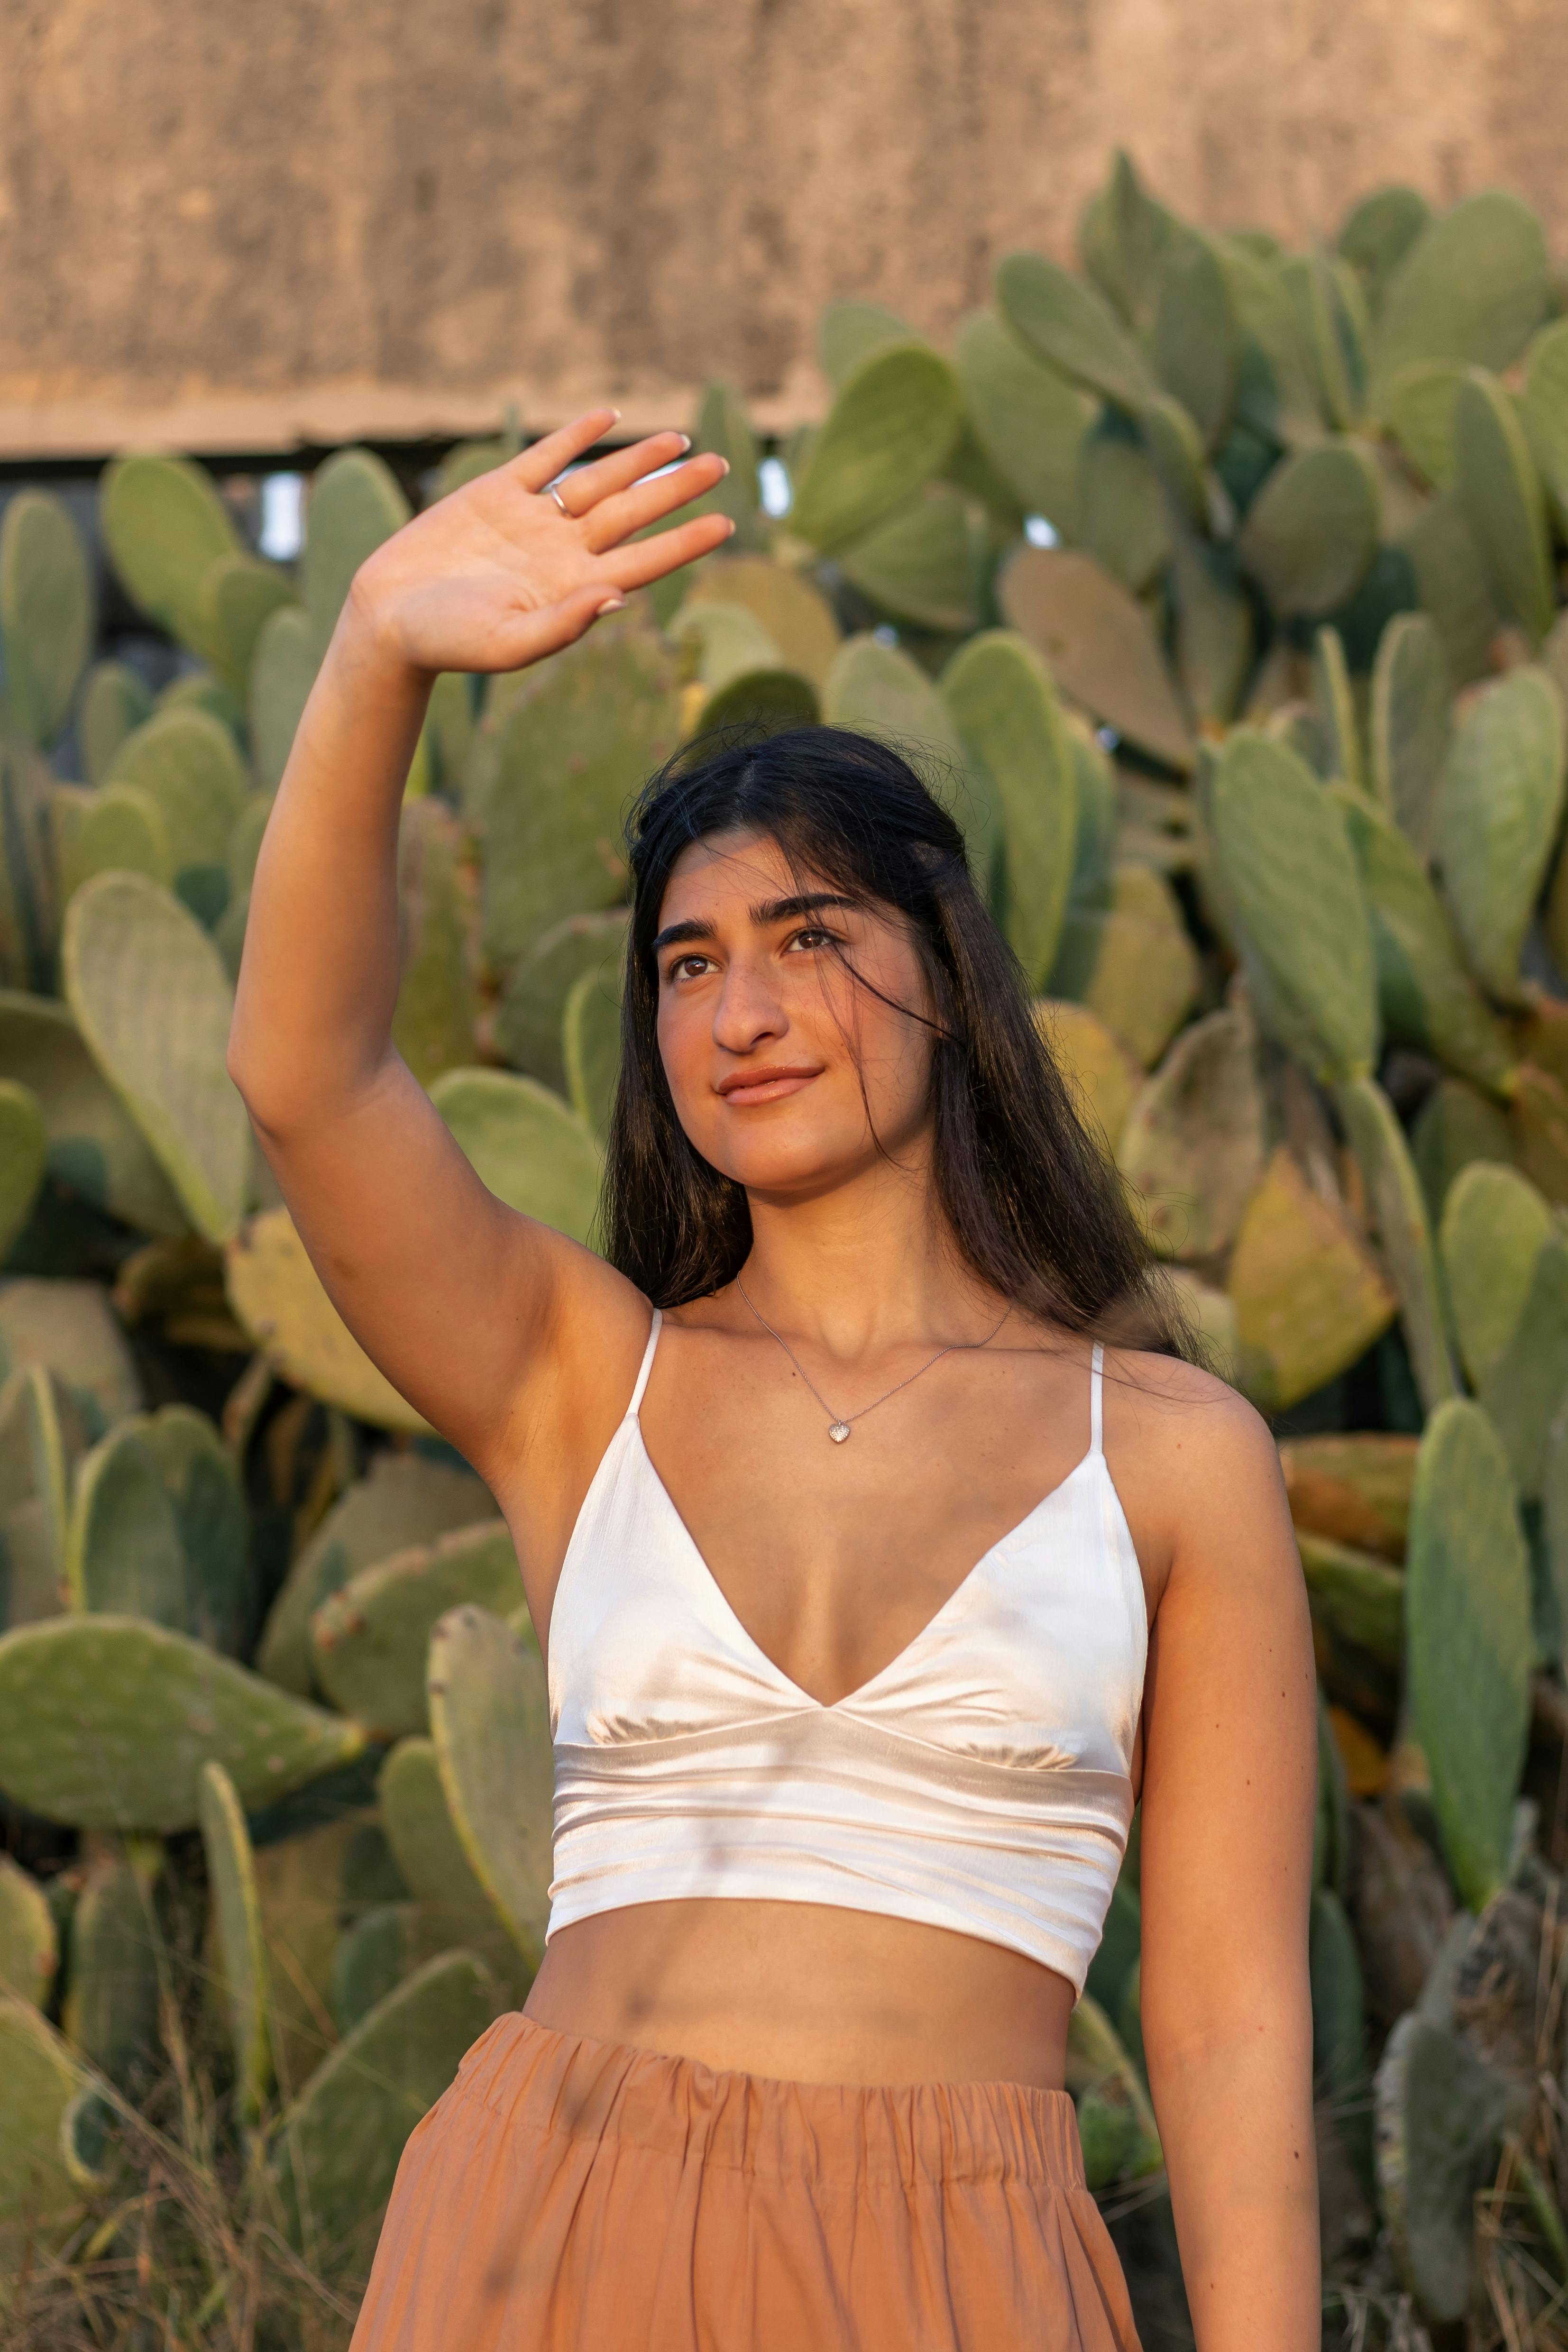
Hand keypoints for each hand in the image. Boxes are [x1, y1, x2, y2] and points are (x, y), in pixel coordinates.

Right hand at [342, 409, 735, 677]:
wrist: (388, 620)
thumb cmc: (449, 644)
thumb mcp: (510, 643)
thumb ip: (566, 624)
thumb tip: (621, 598)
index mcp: (573, 588)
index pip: (645, 560)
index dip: (685, 541)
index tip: (726, 524)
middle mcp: (561, 552)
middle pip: (632, 513)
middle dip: (675, 489)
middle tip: (723, 465)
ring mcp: (530, 520)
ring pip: (598, 481)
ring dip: (638, 460)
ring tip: (679, 439)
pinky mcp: (494, 494)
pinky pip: (544, 459)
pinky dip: (576, 436)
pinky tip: (609, 417)